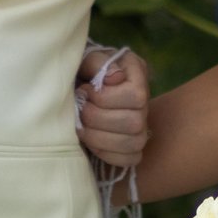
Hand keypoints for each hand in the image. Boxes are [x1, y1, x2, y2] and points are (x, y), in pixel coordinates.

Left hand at [77, 47, 148, 168]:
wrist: (73, 86)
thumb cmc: (78, 70)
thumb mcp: (84, 59)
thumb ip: (97, 63)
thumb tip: (115, 78)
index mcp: (136, 72)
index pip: (136, 95)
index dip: (106, 97)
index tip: (84, 90)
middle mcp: (144, 100)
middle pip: (134, 122)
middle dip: (98, 118)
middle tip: (79, 110)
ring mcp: (141, 125)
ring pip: (133, 143)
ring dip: (99, 138)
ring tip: (80, 127)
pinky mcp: (132, 145)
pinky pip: (130, 158)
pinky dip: (107, 153)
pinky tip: (90, 141)